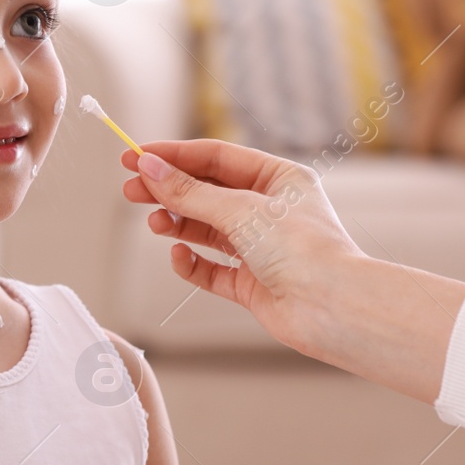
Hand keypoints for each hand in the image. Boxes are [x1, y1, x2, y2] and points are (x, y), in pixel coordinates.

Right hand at [120, 139, 365, 356]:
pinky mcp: (252, 283)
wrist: (333, 308)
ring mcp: (261, 248)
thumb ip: (189, 192)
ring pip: (206, 229)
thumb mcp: (239, 210)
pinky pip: (211, 269)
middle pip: (207, 192)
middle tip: (130, 189)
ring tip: (155, 223)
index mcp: (279, 179)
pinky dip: (192, 263)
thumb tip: (149, 168)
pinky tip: (179, 256)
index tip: (135, 156)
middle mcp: (270, 211)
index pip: (216, 158)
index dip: (173, 156)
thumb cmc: (302, 249)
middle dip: (168, 190)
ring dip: (177, 224)